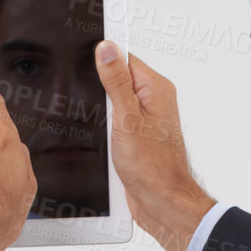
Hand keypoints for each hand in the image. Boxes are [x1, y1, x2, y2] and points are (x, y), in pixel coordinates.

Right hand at [94, 43, 214, 250]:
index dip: (103, 62)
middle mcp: (154, 101)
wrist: (160, 202)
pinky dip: (106, 128)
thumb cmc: (152, 167)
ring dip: (103, 114)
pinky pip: (116, 122)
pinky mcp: (138, 136)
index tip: (89, 68)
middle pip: (117, 80)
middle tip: (101, 111)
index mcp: (156, 88)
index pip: (124, 57)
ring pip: (114, 103)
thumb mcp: (126, 118)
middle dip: (101, 91)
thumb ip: (116, 81)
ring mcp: (146, 119)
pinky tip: (106, 140)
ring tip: (108, 131)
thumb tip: (107, 48)